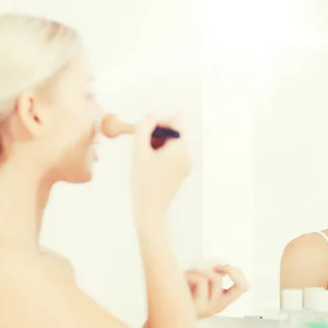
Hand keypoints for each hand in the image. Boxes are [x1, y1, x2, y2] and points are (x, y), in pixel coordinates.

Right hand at [132, 114, 190, 228]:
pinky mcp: (180, 173)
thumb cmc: (144, 182)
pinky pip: (172, 155)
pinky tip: (148, 165)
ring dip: (157, 144)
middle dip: (157, 133)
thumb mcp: (139, 151)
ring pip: (172, 144)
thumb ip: (144, 128)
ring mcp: (185, 165)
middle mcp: (187, 155)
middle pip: (175, 132)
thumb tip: (151, 116)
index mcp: (181, 148)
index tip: (147, 129)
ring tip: (143, 156)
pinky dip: (160, 154)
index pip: (179, 121)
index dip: (162, 120)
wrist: (150, 211)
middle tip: (141, 144)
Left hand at [185, 265, 248, 318]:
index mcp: (221, 301)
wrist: (161, 310)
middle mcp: (217, 307)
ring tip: (189, 272)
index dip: (238, 273)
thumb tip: (221, 265)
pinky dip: (191, 273)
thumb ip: (211, 276)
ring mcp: (209, 308)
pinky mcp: (197, 307)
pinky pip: (201, 280)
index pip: (243, 287)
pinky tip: (183, 277)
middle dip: (230, 269)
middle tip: (216, 265)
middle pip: (239, 285)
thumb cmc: (179, 293)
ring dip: (201, 269)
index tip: (223, 266)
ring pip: (216, 278)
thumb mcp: (199, 283)